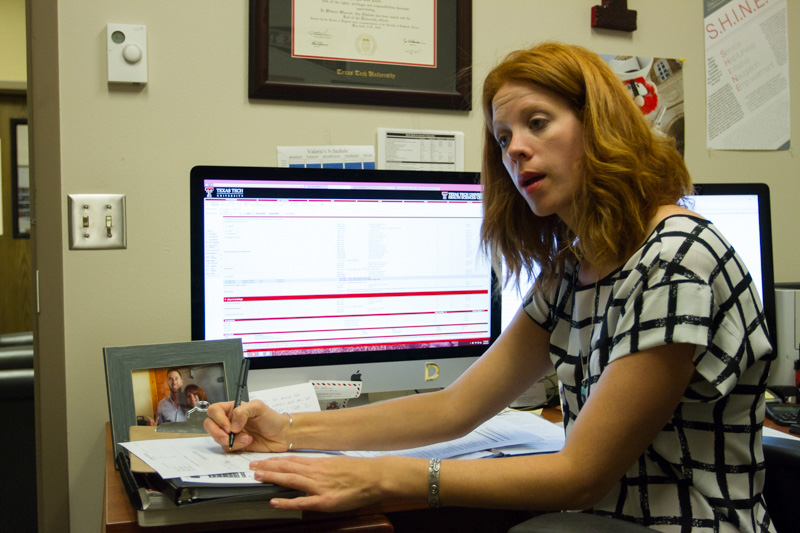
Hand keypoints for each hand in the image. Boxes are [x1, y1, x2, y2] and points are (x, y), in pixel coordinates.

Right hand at [203, 399, 288, 451]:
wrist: (281, 435)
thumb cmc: (271, 418)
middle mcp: (228, 421)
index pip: (214, 410)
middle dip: (216, 432)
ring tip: (247, 438)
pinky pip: (227, 448)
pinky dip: (236, 446)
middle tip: (228, 436)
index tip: (228, 425)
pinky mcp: (235, 445)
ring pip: (218, 438)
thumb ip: (243, 411)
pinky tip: (248, 442)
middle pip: (209, 425)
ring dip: (231, 440)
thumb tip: (232, 425)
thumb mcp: (258, 407)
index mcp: (231, 409)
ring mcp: (231, 434)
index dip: (217, 418)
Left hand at [252, 455, 401, 511]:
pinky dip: (286, 501)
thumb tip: (309, 468)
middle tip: (252, 465)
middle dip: (268, 466)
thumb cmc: (360, 471)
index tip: (263, 459)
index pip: (292, 459)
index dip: (275, 459)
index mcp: (320, 463)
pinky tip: (274, 501)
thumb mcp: (338, 463)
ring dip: (272, 477)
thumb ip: (322, 466)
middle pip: (287, 467)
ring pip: (291, 479)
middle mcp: (316, 472)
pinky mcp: (325, 501)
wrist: (376, 477)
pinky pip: (302, 502)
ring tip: (257, 476)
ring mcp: (320, 486)